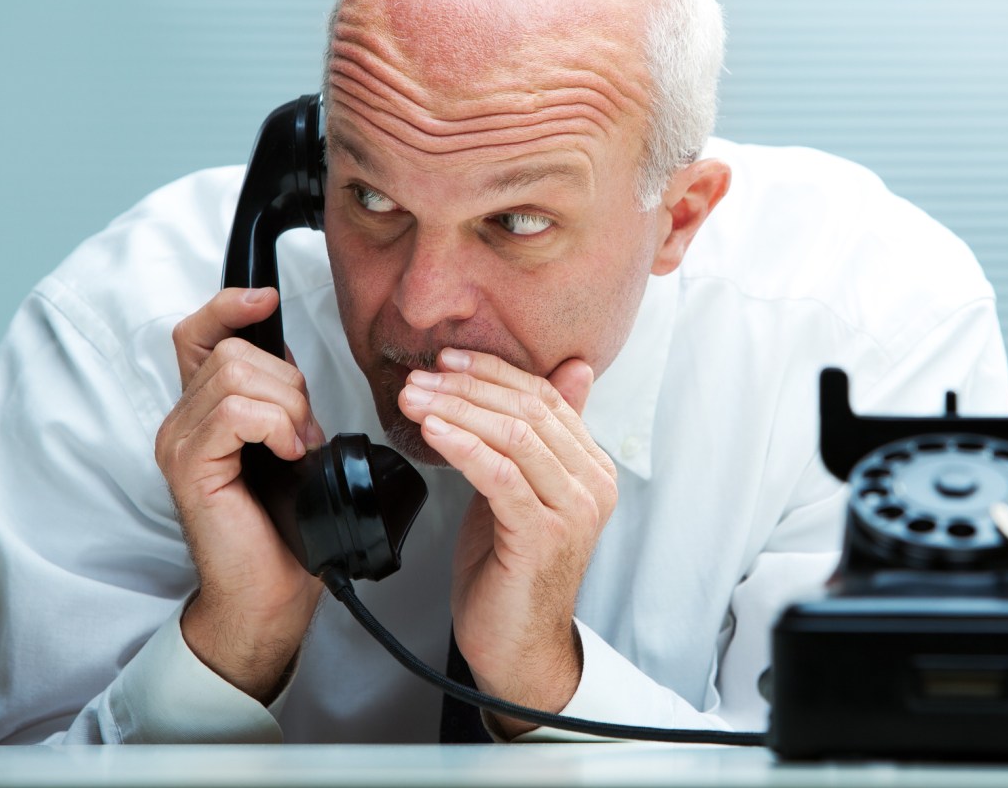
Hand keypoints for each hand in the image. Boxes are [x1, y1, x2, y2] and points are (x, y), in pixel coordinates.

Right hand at [154, 287, 325, 701]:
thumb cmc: (285, 529)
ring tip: (297, 449)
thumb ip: (279, 401)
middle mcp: (182, 420)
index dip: (229, 305)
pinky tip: (288, 455)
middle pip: (234, 350)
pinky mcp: (188, 464)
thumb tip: (293, 365)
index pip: (199, 333)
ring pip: (237, 375)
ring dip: (287, 407)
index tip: (266, 300)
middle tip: (304, 435)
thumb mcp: (291, 446)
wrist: (271, 594)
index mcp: (205, 410)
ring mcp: (179, 441)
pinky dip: (275, 425)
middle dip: (288, 384)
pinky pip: (236, 410)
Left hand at [397, 347, 616, 736]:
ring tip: (415, 398)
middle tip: (419, 377)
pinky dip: (462, 446)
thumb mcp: (521, 491)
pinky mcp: (542, 535)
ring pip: (514, 436)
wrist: (516, 645)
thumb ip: (537, 437)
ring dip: (457, 409)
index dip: (494, 372)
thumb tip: (570, 369)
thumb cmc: (511, 570)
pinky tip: (432, 431)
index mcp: (592, 468)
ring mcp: (572, 511)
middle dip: (468, 386)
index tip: (446, 360)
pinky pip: (499, 475)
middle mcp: (592, 485)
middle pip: (530, 411)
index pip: (546, 398)